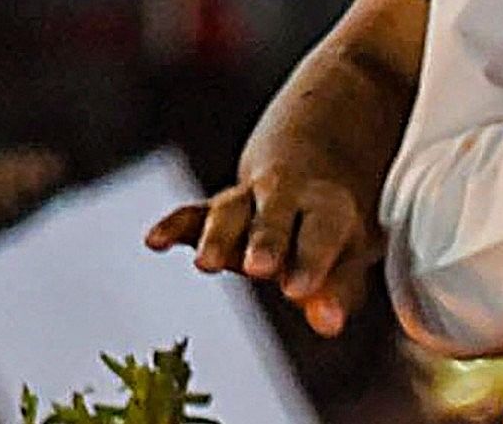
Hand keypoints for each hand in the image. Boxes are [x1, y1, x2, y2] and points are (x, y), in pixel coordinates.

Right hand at [144, 158, 378, 337]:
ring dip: (218, 237)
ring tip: (207, 264)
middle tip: (260, 269)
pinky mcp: (212, 211)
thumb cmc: (334, 234)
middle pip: (275, 216)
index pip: (321, 231)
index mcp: (327, 208)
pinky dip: (173, 225)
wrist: (312, 178)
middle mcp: (286, 197)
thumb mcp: (348, 257)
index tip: (298, 291)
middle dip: (267, 241)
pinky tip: (154, 240)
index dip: (311, 259)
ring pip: (230, 212)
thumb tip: (329, 324)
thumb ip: (338, 290)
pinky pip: (191, 215)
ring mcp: (246, 201)